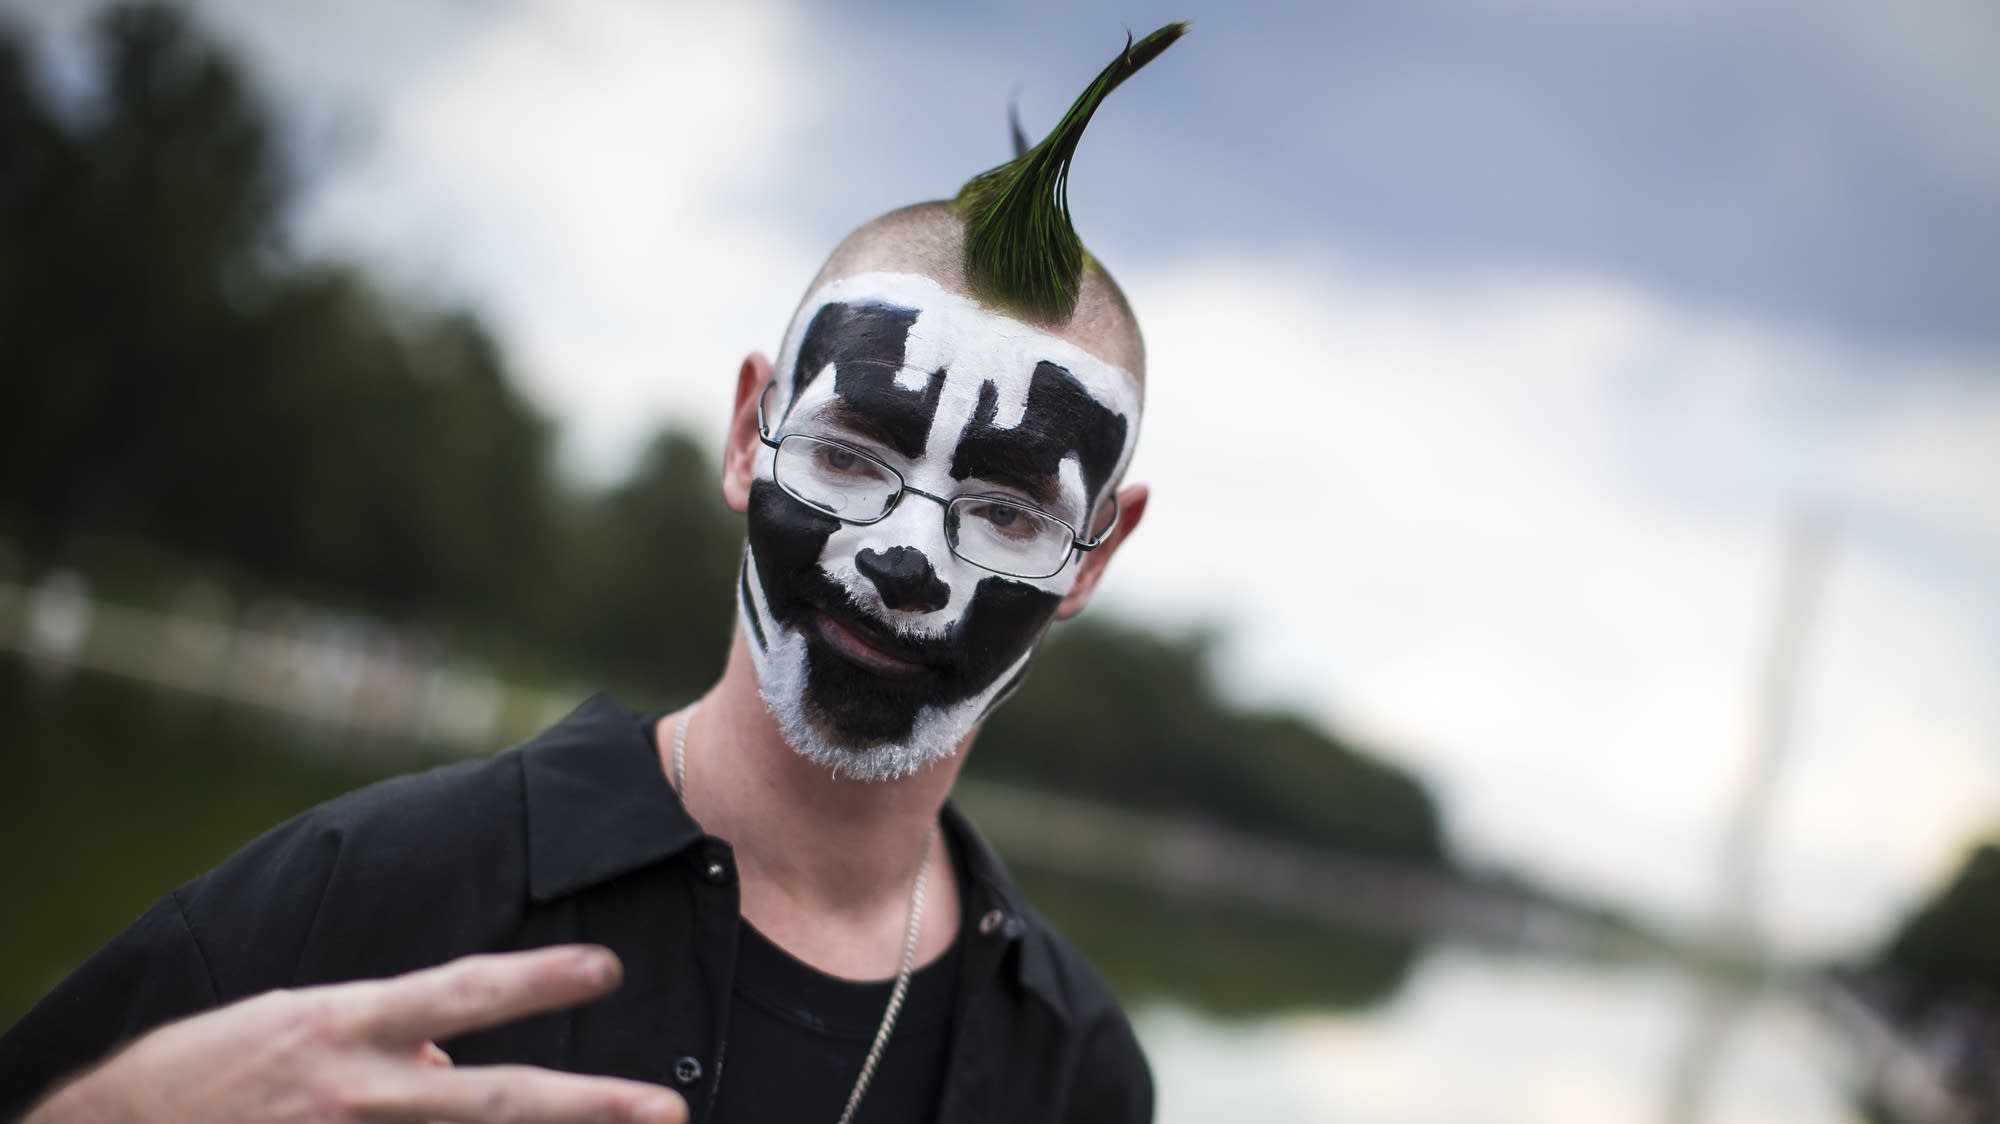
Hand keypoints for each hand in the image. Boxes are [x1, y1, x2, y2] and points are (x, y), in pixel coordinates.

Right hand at [25, 945, 686, 1123]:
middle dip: (589, 1109)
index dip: (538, 977)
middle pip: (495, 1100)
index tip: (606, 968)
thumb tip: (448, 1054)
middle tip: (668, 1113)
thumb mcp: (298, 1023)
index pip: (462, 990)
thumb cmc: (211, 1069)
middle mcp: (356, 1090)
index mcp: (344, 1023)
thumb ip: (385, 1033)